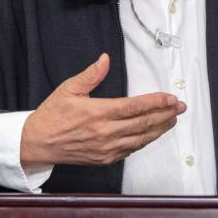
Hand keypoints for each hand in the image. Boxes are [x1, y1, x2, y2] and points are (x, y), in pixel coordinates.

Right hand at [20, 53, 184, 166]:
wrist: (38, 143)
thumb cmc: (52, 115)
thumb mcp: (69, 89)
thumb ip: (91, 74)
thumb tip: (105, 59)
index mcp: (97, 113)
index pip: (134, 107)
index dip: (156, 102)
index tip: (171, 98)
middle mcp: (104, 133)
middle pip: (143, 124)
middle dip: (165, 115)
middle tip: (179, 107)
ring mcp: (106, 148)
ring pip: (141, 139)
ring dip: (159, 129)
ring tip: (172, 119)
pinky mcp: (104, 159)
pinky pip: (130, 150)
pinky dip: (144, 141)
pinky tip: (151, 133)